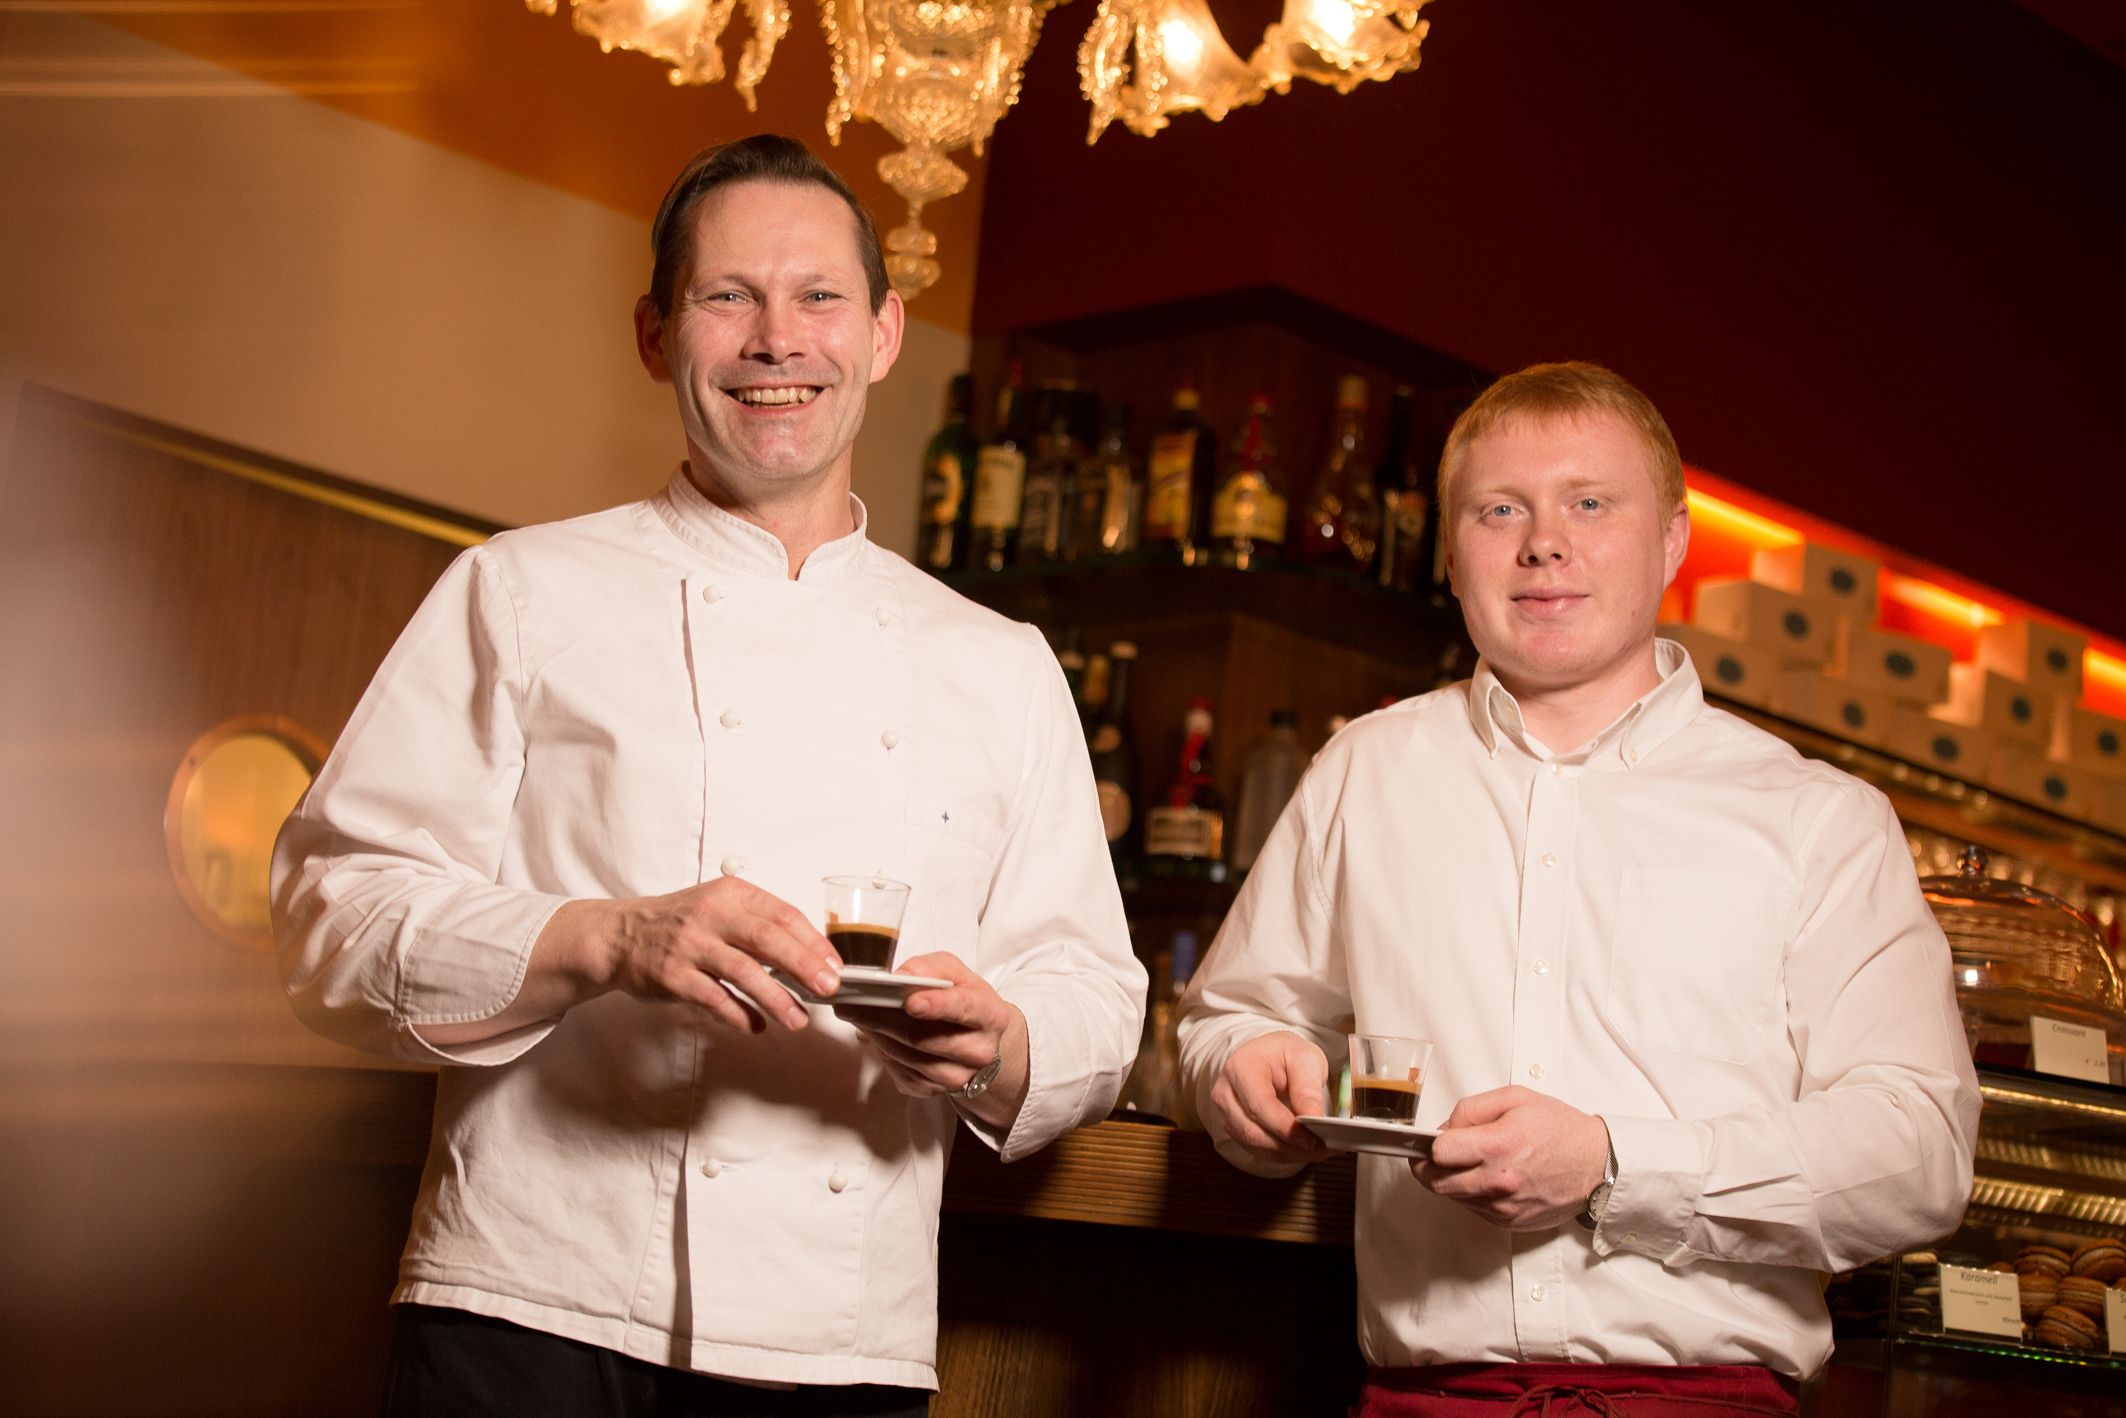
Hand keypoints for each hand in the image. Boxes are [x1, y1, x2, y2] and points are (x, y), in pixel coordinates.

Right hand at [595, 877, 841, 1032]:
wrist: (620, 935)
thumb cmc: (679, 921)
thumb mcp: (719, 906)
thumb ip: (758, 924)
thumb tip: (809, 956)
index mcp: (730, 894)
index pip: (783, 914)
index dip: (813, 941)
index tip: (833, 964)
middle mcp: (710, 915)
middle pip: (768, 940)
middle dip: (804, 966)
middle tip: (828, 987)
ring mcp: (690, 946)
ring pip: (743, 972)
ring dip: (775, 998)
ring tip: (797, 1019)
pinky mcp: (672, 975)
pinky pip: (713, 998)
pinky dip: (738, 1014)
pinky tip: (756, 1026)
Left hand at [836, 952, 1025, 1111]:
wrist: (976, 1040)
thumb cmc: (963, 999)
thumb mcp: (956, 973)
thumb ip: (931, 967)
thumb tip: (902, 976)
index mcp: (990, 1015)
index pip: (964, 1009)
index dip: (937, 1006)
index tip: (911, 1001)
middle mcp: (978, 1051)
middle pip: (925, 1038)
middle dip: (885, 1018)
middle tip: (854, 1003)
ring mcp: (956, 1076)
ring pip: (907, 1057)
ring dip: (877, 1034)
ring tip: (855, 1014)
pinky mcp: (932, 1091)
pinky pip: (899, 1071)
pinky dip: (881, 1050)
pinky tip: (872, 1033)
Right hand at [1206, 1031, 1332, 1166]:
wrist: (1268, 1056)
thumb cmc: (1285, 1054)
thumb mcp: (1304, 1058)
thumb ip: (1307, 1088)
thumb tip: (1313, 1119)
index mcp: (1240, 1067)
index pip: (1259, 1105)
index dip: (1285, 1127)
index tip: (1313, 1138)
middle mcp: (1226, 1093)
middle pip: (1254, 1131)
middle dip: (1290, 1145)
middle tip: (1322, 1149)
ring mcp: (1227, 1114)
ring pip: (1257, 1146)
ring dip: (1290, 1153)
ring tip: (1319, 1150)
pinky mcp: (1235, 1130)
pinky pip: (1259, 1151)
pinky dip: (1285, 1154)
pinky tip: (1306, 1149)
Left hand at [1409, 1086, 1609, 1230]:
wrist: (1598, 1164)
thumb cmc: (1560, 1129)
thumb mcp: (1514, 1098)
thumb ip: (1470, 1109)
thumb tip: (1442, 1129)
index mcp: (1498, 1146)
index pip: (1438, 1153)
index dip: (1428, 1144)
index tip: (1428, 1141)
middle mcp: (1499, 1181)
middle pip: (1437, 1182)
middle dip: (1428, 1167)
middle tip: (1433, 1155)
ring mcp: (1504, 1206)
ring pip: (1453, 1197)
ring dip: (1451, 1181)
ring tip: (1469, 1163)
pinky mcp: (1510, 1222)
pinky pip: (1473, 1210)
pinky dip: (1471, 1195)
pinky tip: (1487, 1178)